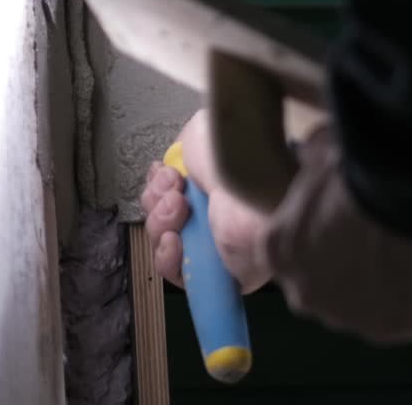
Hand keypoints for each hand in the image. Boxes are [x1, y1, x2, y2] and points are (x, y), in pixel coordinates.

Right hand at [140, 110, 272, 293]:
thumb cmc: (235, 158)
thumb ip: (182, 153)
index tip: (164, 172)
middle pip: (160, 214)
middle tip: (174, 188)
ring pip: (162, 240)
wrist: (253, 186)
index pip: (168, 190)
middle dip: (157, 199)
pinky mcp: (214, 273)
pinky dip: (166, 255)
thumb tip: (174, 167)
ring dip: (160, 222)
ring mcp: (212, 244)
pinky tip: (174, 238)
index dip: (158, 184)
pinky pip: (174, 271)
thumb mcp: (201, 137)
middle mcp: (210, 213)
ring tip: (178, 206)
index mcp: (210, 182)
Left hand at [263, 127, 411, 343]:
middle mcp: (302, 294)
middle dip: (349, 271)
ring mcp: (345, 318)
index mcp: (277, 250)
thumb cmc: (357, 165)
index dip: (326, 240)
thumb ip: (312, 162)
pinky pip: (404, 320)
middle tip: (383, 241)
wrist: (405, 190)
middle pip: (325, 288)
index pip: (296, 255)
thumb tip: (314, 152)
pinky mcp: (390, 330)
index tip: (352, 225)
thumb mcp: (321, 151)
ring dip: (384, 290)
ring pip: (365, 308)